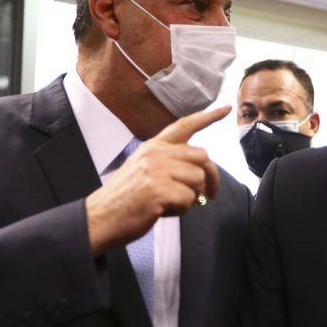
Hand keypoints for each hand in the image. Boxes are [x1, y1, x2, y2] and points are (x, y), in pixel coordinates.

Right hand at [85, 105, 229, 254]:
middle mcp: (156, 154)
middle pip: (202, 157)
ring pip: (197, 179)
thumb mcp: (144, 169)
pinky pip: (188, 199)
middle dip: (211, 178)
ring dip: (191, 197)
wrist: (100, 217)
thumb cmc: (126, 198)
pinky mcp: (158, 190)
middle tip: (210, 195)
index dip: (208, 116)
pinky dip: (181, 209)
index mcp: (153, 146)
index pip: (185, 125)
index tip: (226, 109)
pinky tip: (163, 210)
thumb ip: (170, 164)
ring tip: (170, 204)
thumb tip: (200, 174)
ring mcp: (156, 170)